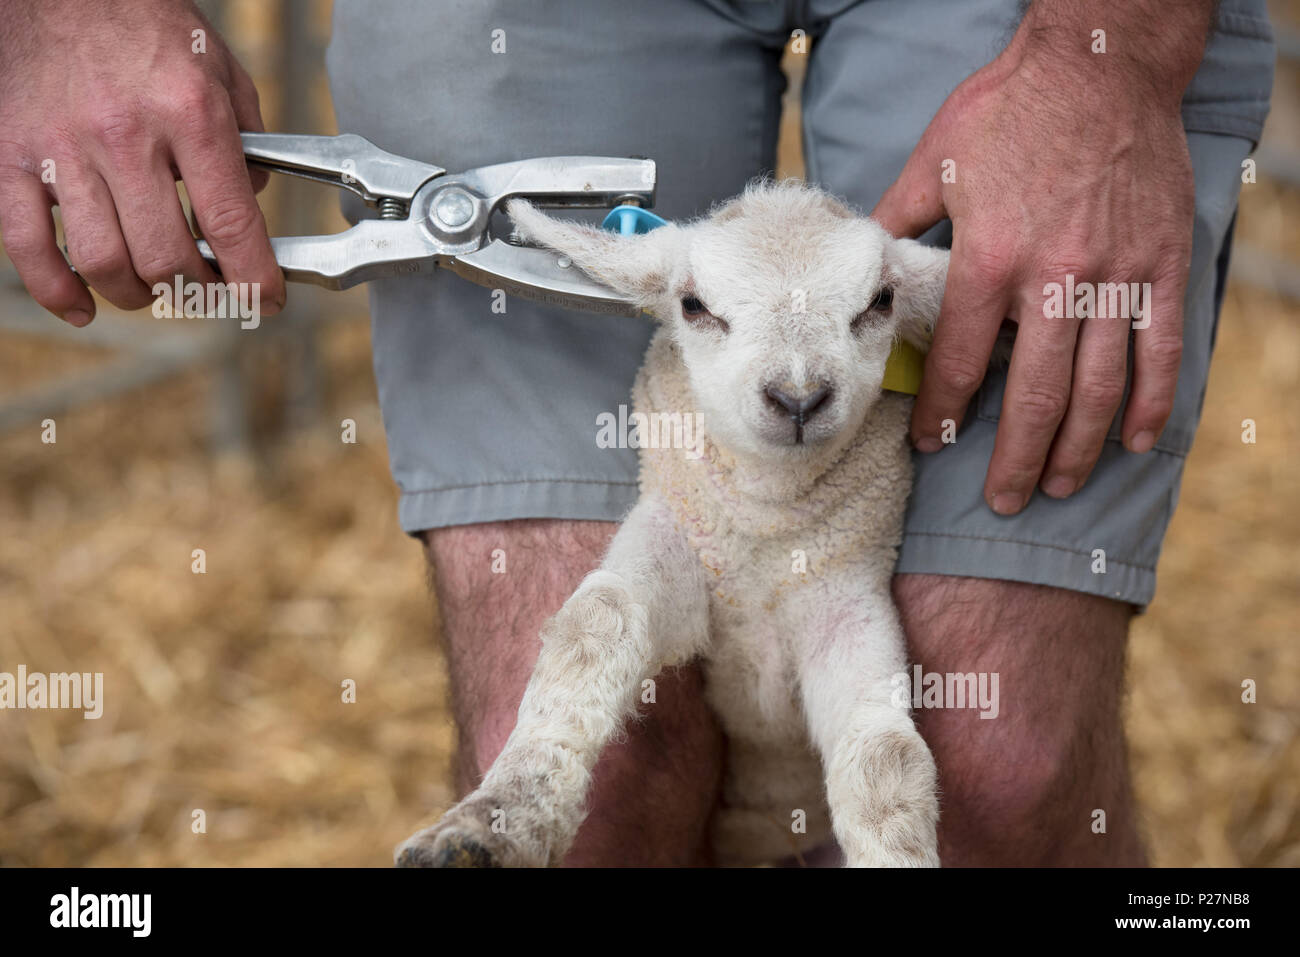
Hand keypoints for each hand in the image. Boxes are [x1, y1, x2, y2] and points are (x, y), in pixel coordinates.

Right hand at [0, 0, 283, 325]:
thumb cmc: (143, 23)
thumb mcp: (219, 68)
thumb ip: (247, 139)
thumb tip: (252, 205)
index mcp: (187, 113)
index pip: (230, 223)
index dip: (255, 278)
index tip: (267, 298)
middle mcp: (124, 135)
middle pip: (167, 257)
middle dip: (198, 292)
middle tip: (209, 292)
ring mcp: (60, 148)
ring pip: (103, 261)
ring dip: (136, 294)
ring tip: (154, 289)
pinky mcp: (9, 155)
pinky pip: (27, 245)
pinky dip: (56, 289)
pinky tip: (83, 304)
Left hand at [873, 2, 1212, 514]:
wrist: (1101, 63)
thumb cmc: (1009, 109)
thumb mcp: (933, 162)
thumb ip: (899, 224)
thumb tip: (867, 262)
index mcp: (989, 260)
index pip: (957, 362)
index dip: (942, 413)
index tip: (932, 445)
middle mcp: (1054, 280)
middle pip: (1033, 396)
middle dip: (1015, 460)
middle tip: (1004, 501)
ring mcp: (1115, 276)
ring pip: (1098, 387)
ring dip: (1077, 448)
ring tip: (1059, 486)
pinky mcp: (1160, 265)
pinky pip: (1159, 350)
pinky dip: (1150, 402)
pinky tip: (1133, 441)